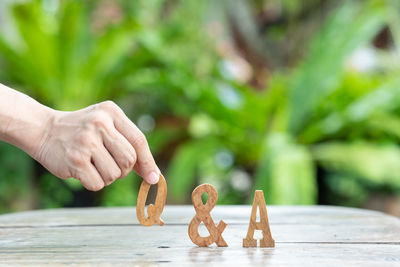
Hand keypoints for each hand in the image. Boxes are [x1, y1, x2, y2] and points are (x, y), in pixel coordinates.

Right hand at [33, 101, 159, 190]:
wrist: (43, 130)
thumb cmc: (82, 131)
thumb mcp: (106, 125)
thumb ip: (128, 143)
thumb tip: (154, 175)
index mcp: (111, 112)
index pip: (139, 140)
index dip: (148, 162)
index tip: (154, 177)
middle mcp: (100, 123)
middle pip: (129, 159)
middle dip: (124, 169)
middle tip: (109, 164)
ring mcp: (86, 141)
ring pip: (115, 174)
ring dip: (107, 177)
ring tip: (93, 164)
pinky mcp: (75, 159)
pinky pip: (98, 184)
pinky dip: (93, 183)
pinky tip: (83, 170)